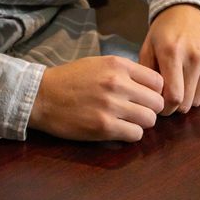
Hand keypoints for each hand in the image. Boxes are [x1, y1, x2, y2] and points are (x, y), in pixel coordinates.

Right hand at [28, 56, 164, 142]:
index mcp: (118, 64)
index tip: (145, 97)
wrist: (42, 95)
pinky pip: (135, 134)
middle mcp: (117, 83)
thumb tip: (150, 86)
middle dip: (150, 109)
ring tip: (127, 121)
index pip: (158, 81)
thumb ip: (124, 72)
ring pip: (149, 120)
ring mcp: (111, 106)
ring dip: (140, 123)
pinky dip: (130, 134)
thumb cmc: (70, 79)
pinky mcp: (104, 127)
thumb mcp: (99, 64)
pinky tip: (118, 129)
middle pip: (157, 102)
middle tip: (137, 111)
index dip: (154, 91)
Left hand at [138, 5, 199, 114]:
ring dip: (187, 97)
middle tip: (168, 96)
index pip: (174, 96)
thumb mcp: (148, 47)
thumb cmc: (164, 31)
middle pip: (187, 102)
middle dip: (175, 106)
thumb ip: (146, 74)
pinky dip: (199, 90)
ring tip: (180, 82)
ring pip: (198, 100)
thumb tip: (151, 100)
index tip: (159, 105)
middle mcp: (195, 57)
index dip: (166, 108)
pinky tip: (192, 75)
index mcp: (172, 53)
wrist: (190, 9)